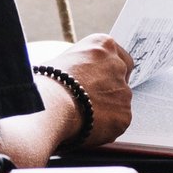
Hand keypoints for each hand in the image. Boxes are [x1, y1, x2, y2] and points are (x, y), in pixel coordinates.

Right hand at [49, 33, 133, 147]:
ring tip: (81, 115)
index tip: (100, 81)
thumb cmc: (48, 83)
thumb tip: (79, 76)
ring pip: (119, 103)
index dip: (109, 71)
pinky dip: (105, 127)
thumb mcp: (63, 61)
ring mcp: (124, 91)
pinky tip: (86, 126)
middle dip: (109, 90)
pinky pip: (117, 122)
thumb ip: (81, 66)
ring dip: (106, 109)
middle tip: (91, 101)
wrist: (50, 106)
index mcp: (104, 45)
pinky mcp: (124, 114)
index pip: (119, 56)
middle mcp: (119, 65)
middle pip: (122, 79)